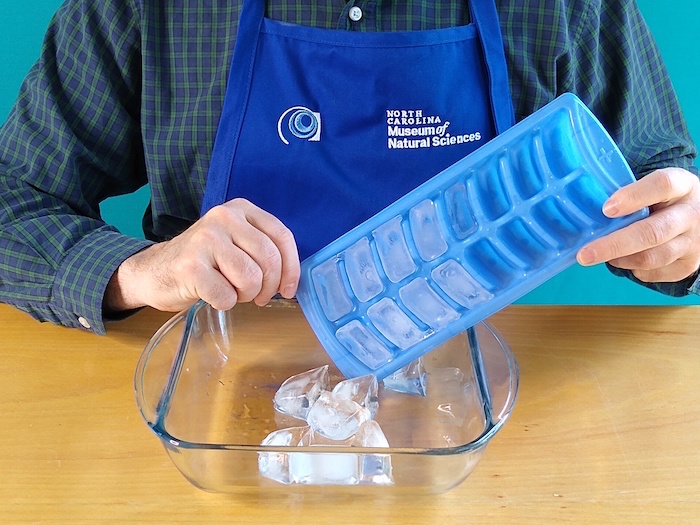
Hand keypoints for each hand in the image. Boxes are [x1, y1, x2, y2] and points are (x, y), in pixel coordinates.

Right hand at [105, 198, 299, 311]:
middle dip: (268, 287)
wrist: (154, 270)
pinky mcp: (191, 265)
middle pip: (269, 260)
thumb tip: (291, 278)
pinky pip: (227, 296)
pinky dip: (224, 303)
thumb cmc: (203, 261)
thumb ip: (263, 249)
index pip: (282, 237)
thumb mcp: (235, 242)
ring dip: (246, 296)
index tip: (288, 289)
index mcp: (240, 209)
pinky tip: (212, 294)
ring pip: (251, 278)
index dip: (291, 268)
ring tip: (232, 291)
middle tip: (256, 296)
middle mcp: (223, 217)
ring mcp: (205, 239)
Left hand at [576, 167, 699, 282]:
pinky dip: (632, 269)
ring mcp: (693, 243)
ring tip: (599, 254)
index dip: (634, 196)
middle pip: (652, 232)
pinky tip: (623, 259)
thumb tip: (584, 205)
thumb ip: (627, 193)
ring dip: (620, 259)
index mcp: (683, 186)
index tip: (606, 209)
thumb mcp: (653, 187)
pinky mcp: (687, 265)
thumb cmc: (664, 200)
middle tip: (585, 254)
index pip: (663, 185)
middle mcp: (692, 214)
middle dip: (614, 245)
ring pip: (652, 257)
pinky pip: (653, 273)